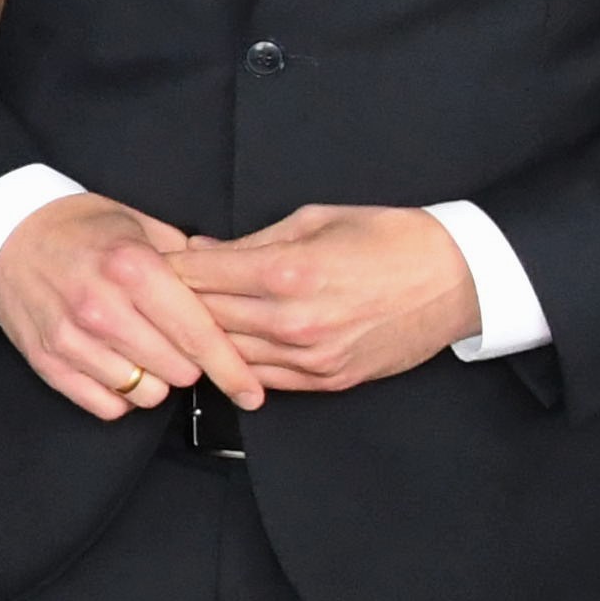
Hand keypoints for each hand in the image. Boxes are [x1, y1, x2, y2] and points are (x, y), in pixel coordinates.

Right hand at [0, 191, 261, 420]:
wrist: (8, 233)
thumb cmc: (84, 230)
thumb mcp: (142, 226)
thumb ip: (193, 262)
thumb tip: (242, 291)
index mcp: (133, 267)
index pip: (198, 334)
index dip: (232, 368)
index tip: (252, 391)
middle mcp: (102, 307)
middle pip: (177, 370)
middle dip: (189, 364)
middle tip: (178, 345)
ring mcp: (71, 338)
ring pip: (144, 393)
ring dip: (154, 381)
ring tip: (144, 355)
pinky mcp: (48, 361)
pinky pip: (106, 406)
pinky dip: (120, 395)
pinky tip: (117, 367)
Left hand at [166, 205, 480, 395]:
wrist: (458, 279)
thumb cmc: (388, 237)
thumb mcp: (314, 220)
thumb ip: (250, 241)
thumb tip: (198, 249)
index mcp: (286, 272)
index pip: (199, 277)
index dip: (164, 271)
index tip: (141, 266)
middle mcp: (293, 321)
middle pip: (204, 320)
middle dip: (170, 308)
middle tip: (142, 299)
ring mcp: (311, 357)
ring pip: (228, 356)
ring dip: (198, 343)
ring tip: (171, 330)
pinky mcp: (328, 380)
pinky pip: (263, 379)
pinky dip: (237, 364)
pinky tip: (219, 352)